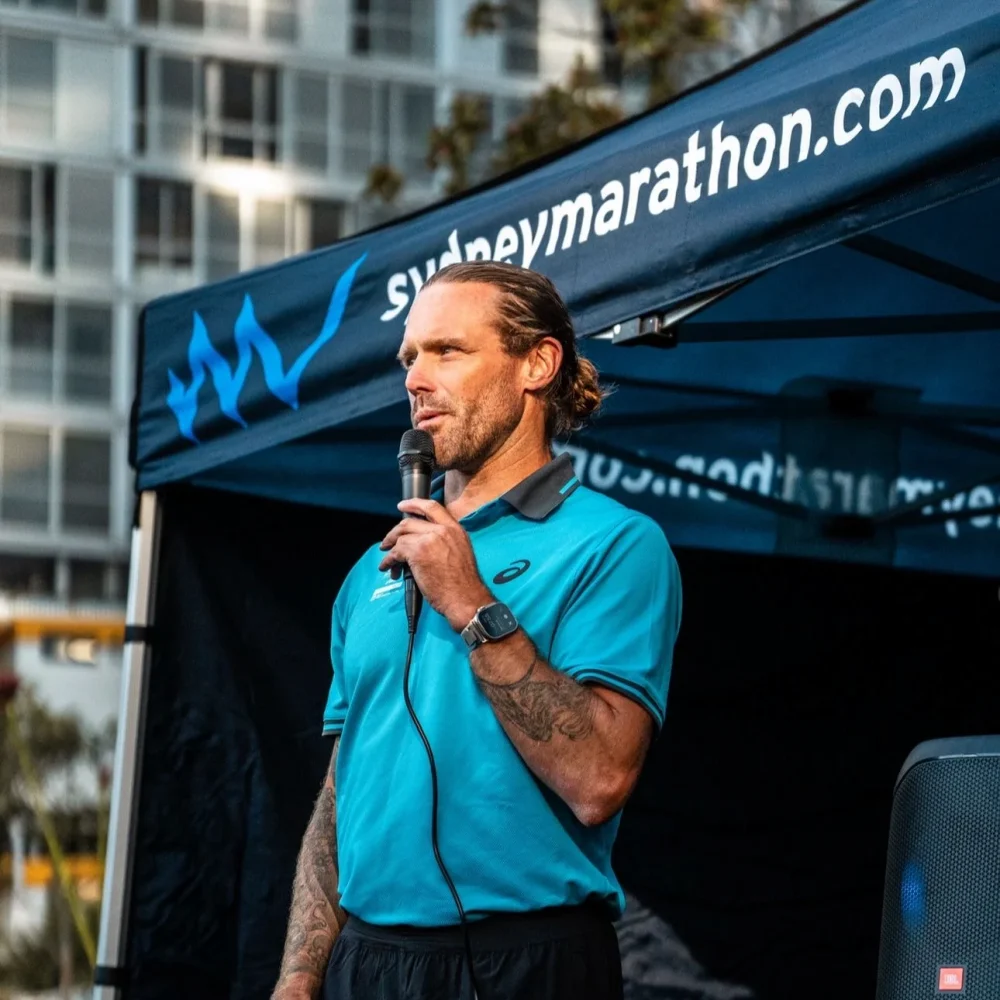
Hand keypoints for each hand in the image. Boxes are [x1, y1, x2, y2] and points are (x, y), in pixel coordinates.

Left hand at [379, 498, 492, 630]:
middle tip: (388, 540)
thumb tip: (424, 542)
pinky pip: (395, 552)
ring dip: (390, 548)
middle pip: (410, 521)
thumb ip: (445, 541)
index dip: (414, 504)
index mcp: (455, 529)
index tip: (403, 505)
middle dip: (395, 531)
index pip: (432, 507)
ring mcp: (429, 539)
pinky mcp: (418, 552)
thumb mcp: (461, 552)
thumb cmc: (464, 584)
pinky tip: (388, 567)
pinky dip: (388, 560)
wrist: (466, 598)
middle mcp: (443, 530)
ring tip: (387, 559)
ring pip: (401, 536)